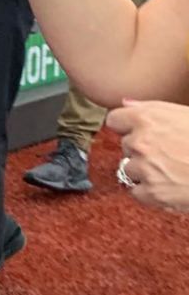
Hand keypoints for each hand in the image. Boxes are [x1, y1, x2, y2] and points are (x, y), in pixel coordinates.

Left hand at [108, 99, 188, 213]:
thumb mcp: (184, 114)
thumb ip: (151, 109)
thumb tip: (127, 104)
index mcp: (146, 119)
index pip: (114, 120)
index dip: (126, 126)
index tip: (137, 132)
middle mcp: (140, 142)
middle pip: (125, 146)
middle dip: (141, 150)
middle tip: (168, 154)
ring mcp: (144, 169)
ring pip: (129, 169)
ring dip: (144, 172)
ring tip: (173, 171)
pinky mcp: (152, 193)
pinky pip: (137, 192)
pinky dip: (150, 192)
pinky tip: (171, 186)